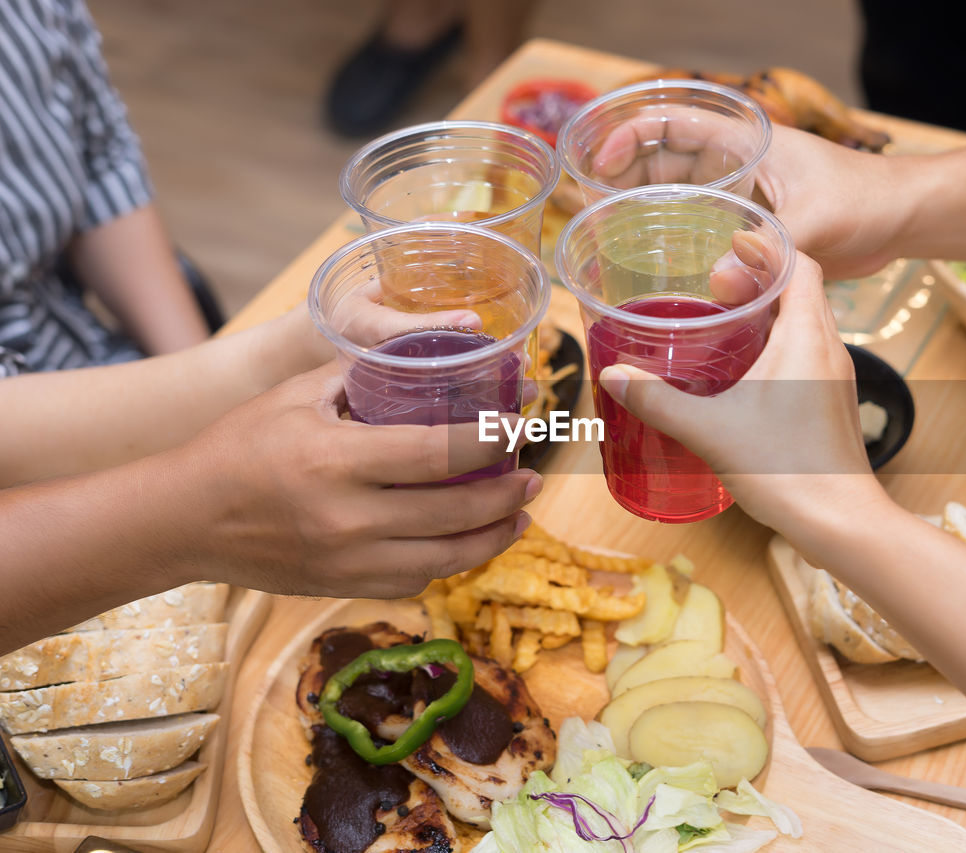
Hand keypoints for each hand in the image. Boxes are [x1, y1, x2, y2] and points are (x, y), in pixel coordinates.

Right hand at [174, 362, 538, 597]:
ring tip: (518, 517)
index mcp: (337, 460)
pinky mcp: (341, 587)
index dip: (490, 440)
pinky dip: (445, 561)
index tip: (519, 427)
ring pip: (443, 559)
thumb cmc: (238, 446)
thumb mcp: (296, 395)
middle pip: (454, 513)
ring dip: (491, 539)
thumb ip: (360, 378)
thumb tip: (423, 357)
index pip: (438, 453)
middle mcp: (347, 518)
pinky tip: (463, 542)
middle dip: (506, 496)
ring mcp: (346, 561)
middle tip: (533, 479)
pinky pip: (413, 580)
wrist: (182, 520)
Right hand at [594, 120, 912, 278]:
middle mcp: (740, 168)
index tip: (604, 164)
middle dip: (629, 179)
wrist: (903, 220)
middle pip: (669, 163)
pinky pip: (707, 233)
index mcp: (747, 144)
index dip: (632, 136)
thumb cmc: (868, 200)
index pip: (674, 124)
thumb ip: (769, 251)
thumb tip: (720, 285)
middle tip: (593, 208)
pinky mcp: (757, 231)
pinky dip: (683, 245)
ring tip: (614, 240)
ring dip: (652, 214)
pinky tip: (662, 272)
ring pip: (686, 200)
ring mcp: (746, 199)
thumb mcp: (815, 222)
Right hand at [596, 252, 891, 529]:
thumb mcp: (709, 430)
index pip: (800, 262)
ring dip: (771, 312)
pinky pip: (810, 353)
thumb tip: (614, 375)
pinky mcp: (834, 403)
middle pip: (802, 289)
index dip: (768, 245)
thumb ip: (658, 400)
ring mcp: (836, 377)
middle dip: (761, 278)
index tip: (730, 244)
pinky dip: (780, 343)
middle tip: (715, 284)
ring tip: (725, 320)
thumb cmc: (786, 469)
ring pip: (807, 322)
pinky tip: (745, 370)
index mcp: (807, 335)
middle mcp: (830, 348)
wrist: (840, 522)